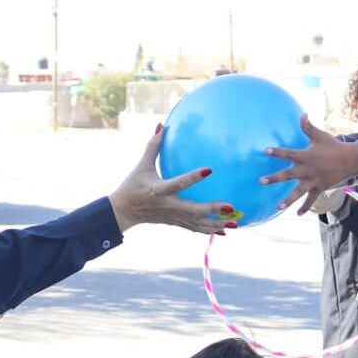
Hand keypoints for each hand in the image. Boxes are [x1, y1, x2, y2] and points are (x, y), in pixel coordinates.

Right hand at [110, 125, 236, 234]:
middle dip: (212, 210)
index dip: (193, 178)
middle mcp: (169, 206)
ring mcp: (173, 217)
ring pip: (197, 223)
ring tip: (234, 223)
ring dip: (216, 224)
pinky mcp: (175, 222)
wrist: (123, 212)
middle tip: (231, 207)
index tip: (210, 170)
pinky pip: (194, 228)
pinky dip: (210, 231)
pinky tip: (225, 231)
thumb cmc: (132, 186)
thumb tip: (162, 125)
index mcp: (159, 191)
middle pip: (193, 210)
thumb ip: (153, 146)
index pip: (178, 183)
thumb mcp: (141, 166)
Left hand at [258, 115, 357, 214]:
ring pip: (299, 192)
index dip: (277, 152)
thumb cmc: (333, 146)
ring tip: (278, 207)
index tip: (265, 151)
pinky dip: (306, 207)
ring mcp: (314, 180)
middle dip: (275, 178)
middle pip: (288, 175)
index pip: (289, 153)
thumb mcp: (320, 136)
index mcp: (306, 156)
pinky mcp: (320, 188)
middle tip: (261, 181)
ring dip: (288, 200)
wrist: (351, 160)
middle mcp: (308, 169)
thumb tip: (302, 114)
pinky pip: (312, 199)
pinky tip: (297, 213)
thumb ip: (308, 127)